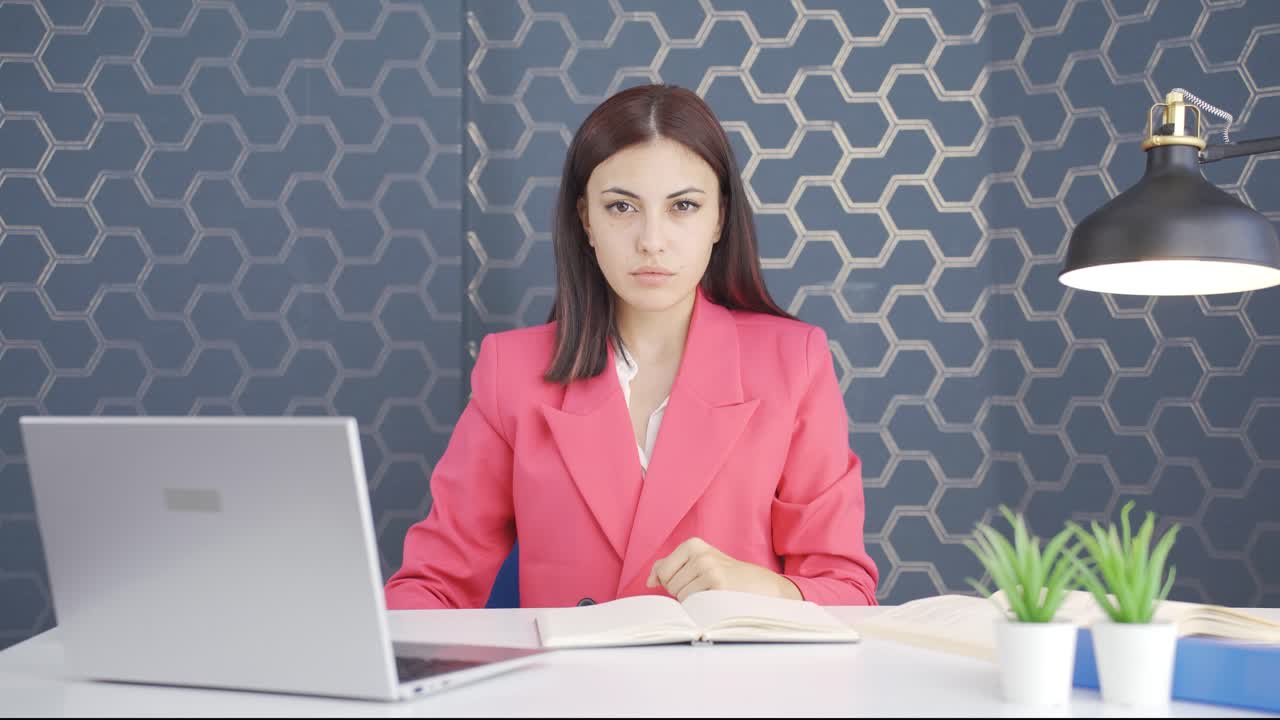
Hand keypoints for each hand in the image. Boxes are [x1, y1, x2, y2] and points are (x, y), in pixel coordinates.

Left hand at [645, 537, 801, 601]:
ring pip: (681, 597)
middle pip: (670, 586)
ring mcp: (709, 570)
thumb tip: (649, 581)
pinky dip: (702, 608)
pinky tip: (718, 601)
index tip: (694, 579)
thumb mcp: (699, 562)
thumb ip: (670, 566)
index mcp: (693, 545)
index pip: (663, 572)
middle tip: (708, 588)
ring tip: (714, 593)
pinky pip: (694, 604)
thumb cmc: (728, 577)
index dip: (673, 582)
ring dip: (694, 602)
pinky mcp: (718, 586)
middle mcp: (700, 554)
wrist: (763, 586)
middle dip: (684, 593)